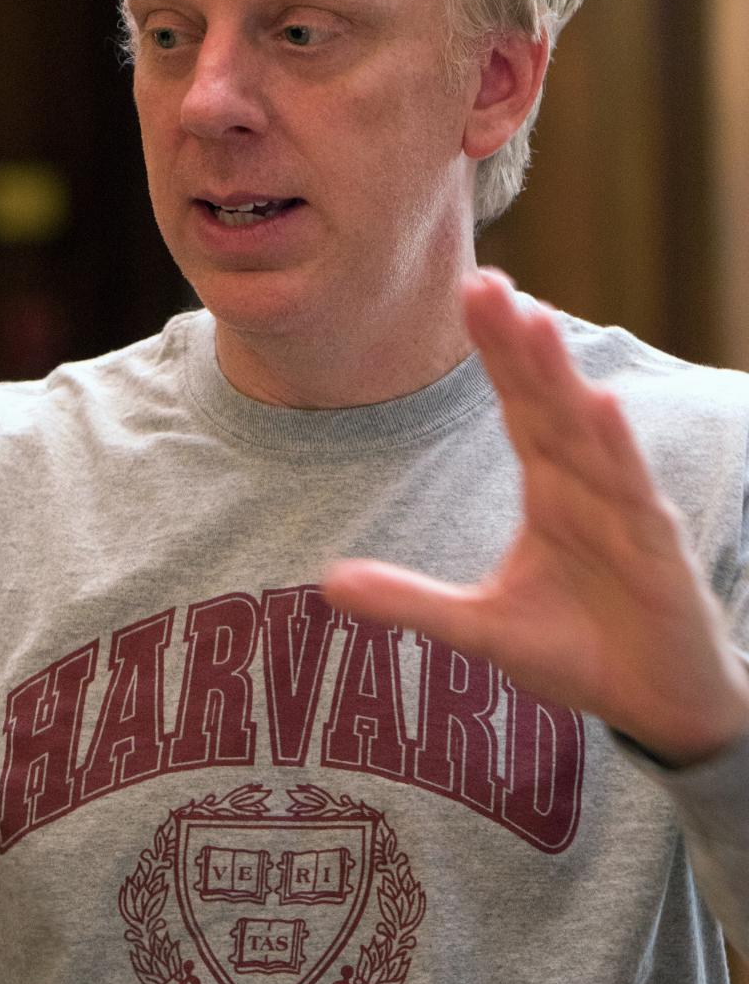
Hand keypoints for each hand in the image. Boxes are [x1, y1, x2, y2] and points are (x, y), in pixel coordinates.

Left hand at [323, 269, 748, 766]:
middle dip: (516, 342)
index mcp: (552, 489)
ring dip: (559, 377)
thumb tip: (326, 584)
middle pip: (546, 401)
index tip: (467, 291)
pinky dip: (616, 451)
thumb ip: (410, 601)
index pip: (518, 405)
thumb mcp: (479, 630)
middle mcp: (588, 486)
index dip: (495, 350)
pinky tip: (599, 406)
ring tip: (534, 321)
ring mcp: (626, 513)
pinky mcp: (657, 551)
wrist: (657, 703)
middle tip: (483, 279)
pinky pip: (633, 493)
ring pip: (586, 433)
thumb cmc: (579, 649)